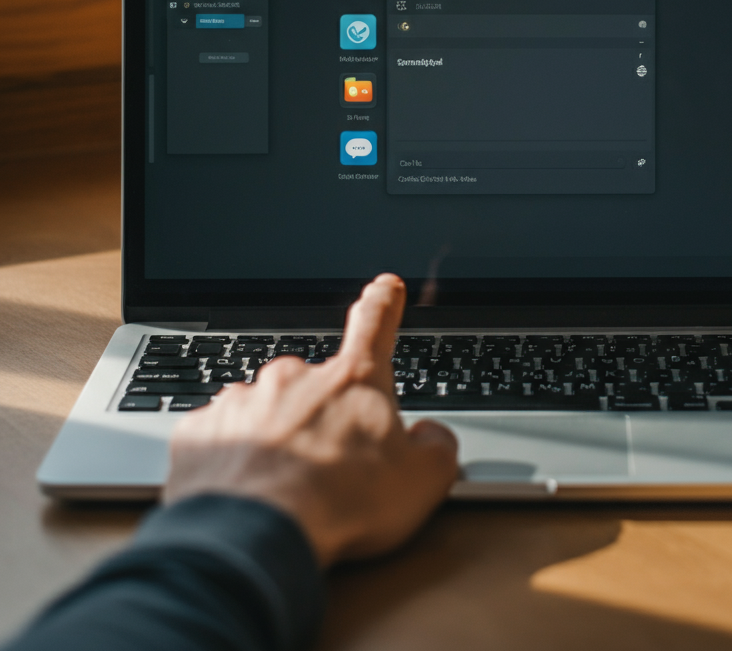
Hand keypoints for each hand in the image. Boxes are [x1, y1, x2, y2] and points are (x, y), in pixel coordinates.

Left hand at [163, 274, 458, 566]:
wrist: (253, 537)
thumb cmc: (340, 504)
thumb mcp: (422, 482)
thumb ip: (437, 448)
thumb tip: (431, 437)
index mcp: (352, 380)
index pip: (375, 325)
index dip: (383, 304)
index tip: (385, 288)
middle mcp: (294, 377)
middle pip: (315, 386)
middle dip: (322, 417)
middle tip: (329, 469)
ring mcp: (243, 401)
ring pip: (266, 411)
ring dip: (276, 440)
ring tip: (285, 493)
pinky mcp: (200, 432)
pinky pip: (222, 438)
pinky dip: (234, 461)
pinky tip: (246, 495)